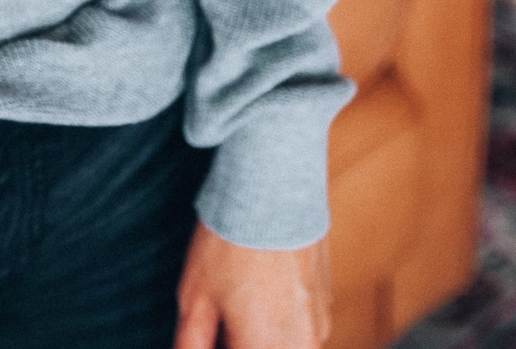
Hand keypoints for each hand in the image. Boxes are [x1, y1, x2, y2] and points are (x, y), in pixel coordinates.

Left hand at [174, 223, 330, 348]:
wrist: (274, 183)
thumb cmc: (232, 238)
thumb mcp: (195, 297)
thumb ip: (191, 344)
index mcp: (266, 348)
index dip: (219, 346)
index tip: (210, 335)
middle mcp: (300, 345)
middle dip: (239, 342)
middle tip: (218, 325)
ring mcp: (318, 326)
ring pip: (282, 348)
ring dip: (257, 339)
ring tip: (233, 307)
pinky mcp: (325, 305)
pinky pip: (298, 333)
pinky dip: (277, 327)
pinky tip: (256, 296)